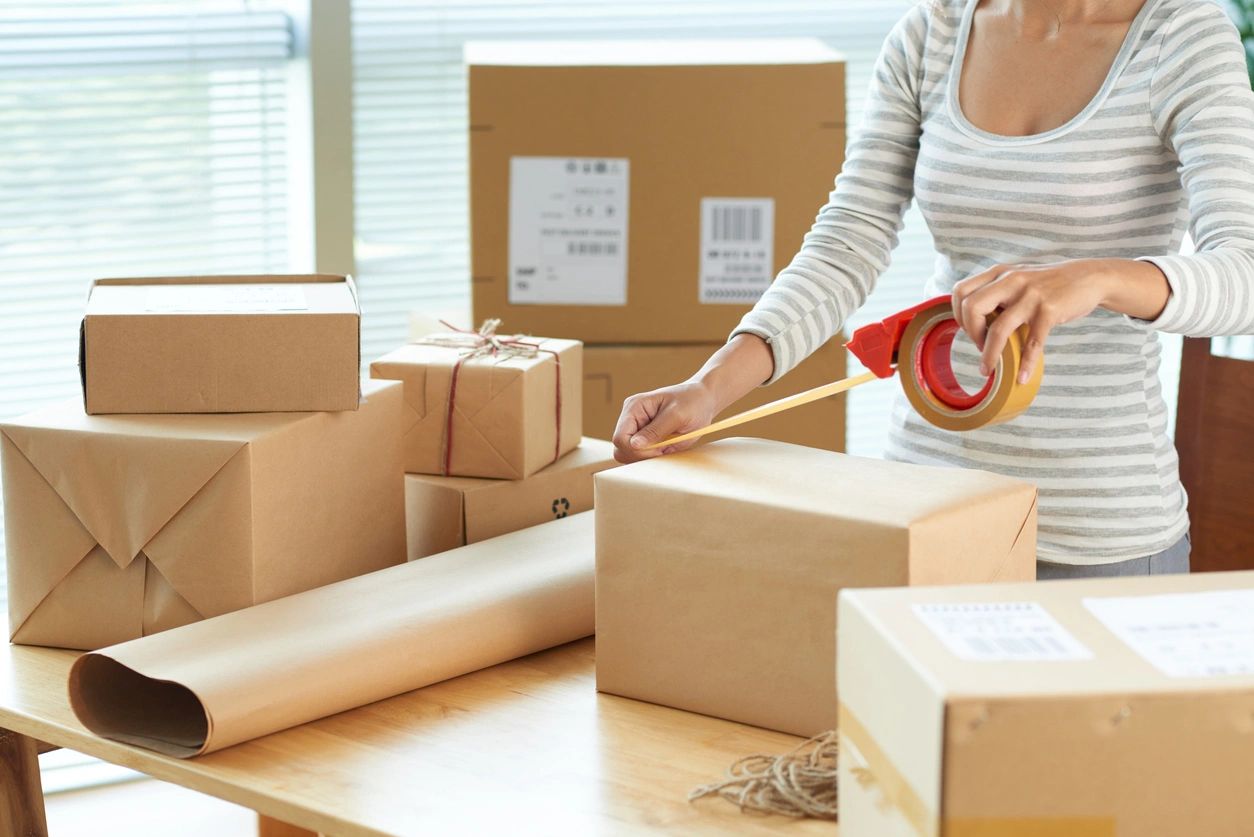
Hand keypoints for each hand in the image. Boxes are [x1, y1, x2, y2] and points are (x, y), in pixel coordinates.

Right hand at [612, 381, 719, 463]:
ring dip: (647, 457)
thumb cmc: (692, 402)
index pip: (620, 438)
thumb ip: (655, 430)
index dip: (636, 450)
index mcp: (634, 407)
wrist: (703, 401)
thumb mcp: (676, 415)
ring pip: (628, 455)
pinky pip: (640, 456)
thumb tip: (634, 444)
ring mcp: (637, 429)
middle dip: (641, 455)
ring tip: (666, 446)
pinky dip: (653, 457)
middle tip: (664, 449)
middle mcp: (631, 419)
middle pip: (621, 449)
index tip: (659, 449)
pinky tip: (666, 448)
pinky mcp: (645, 438)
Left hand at [951, 258, 1166, 383]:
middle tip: (980, 346)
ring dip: (989, 355)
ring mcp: (1030, 295)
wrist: (1089, 278)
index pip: (960, 292)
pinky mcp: (1049, 310)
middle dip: (970, 333)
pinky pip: (1032, 343)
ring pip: (997, 329)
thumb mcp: (1017, 278)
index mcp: (999, 273)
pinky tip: (1023, 377)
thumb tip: (970, 319)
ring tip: (987, 369)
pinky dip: (1026, 363)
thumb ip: (994, 292)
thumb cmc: (1047, 284)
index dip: (958, 315)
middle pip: (971, 308)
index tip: (971, 330)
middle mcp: (1011, 280)